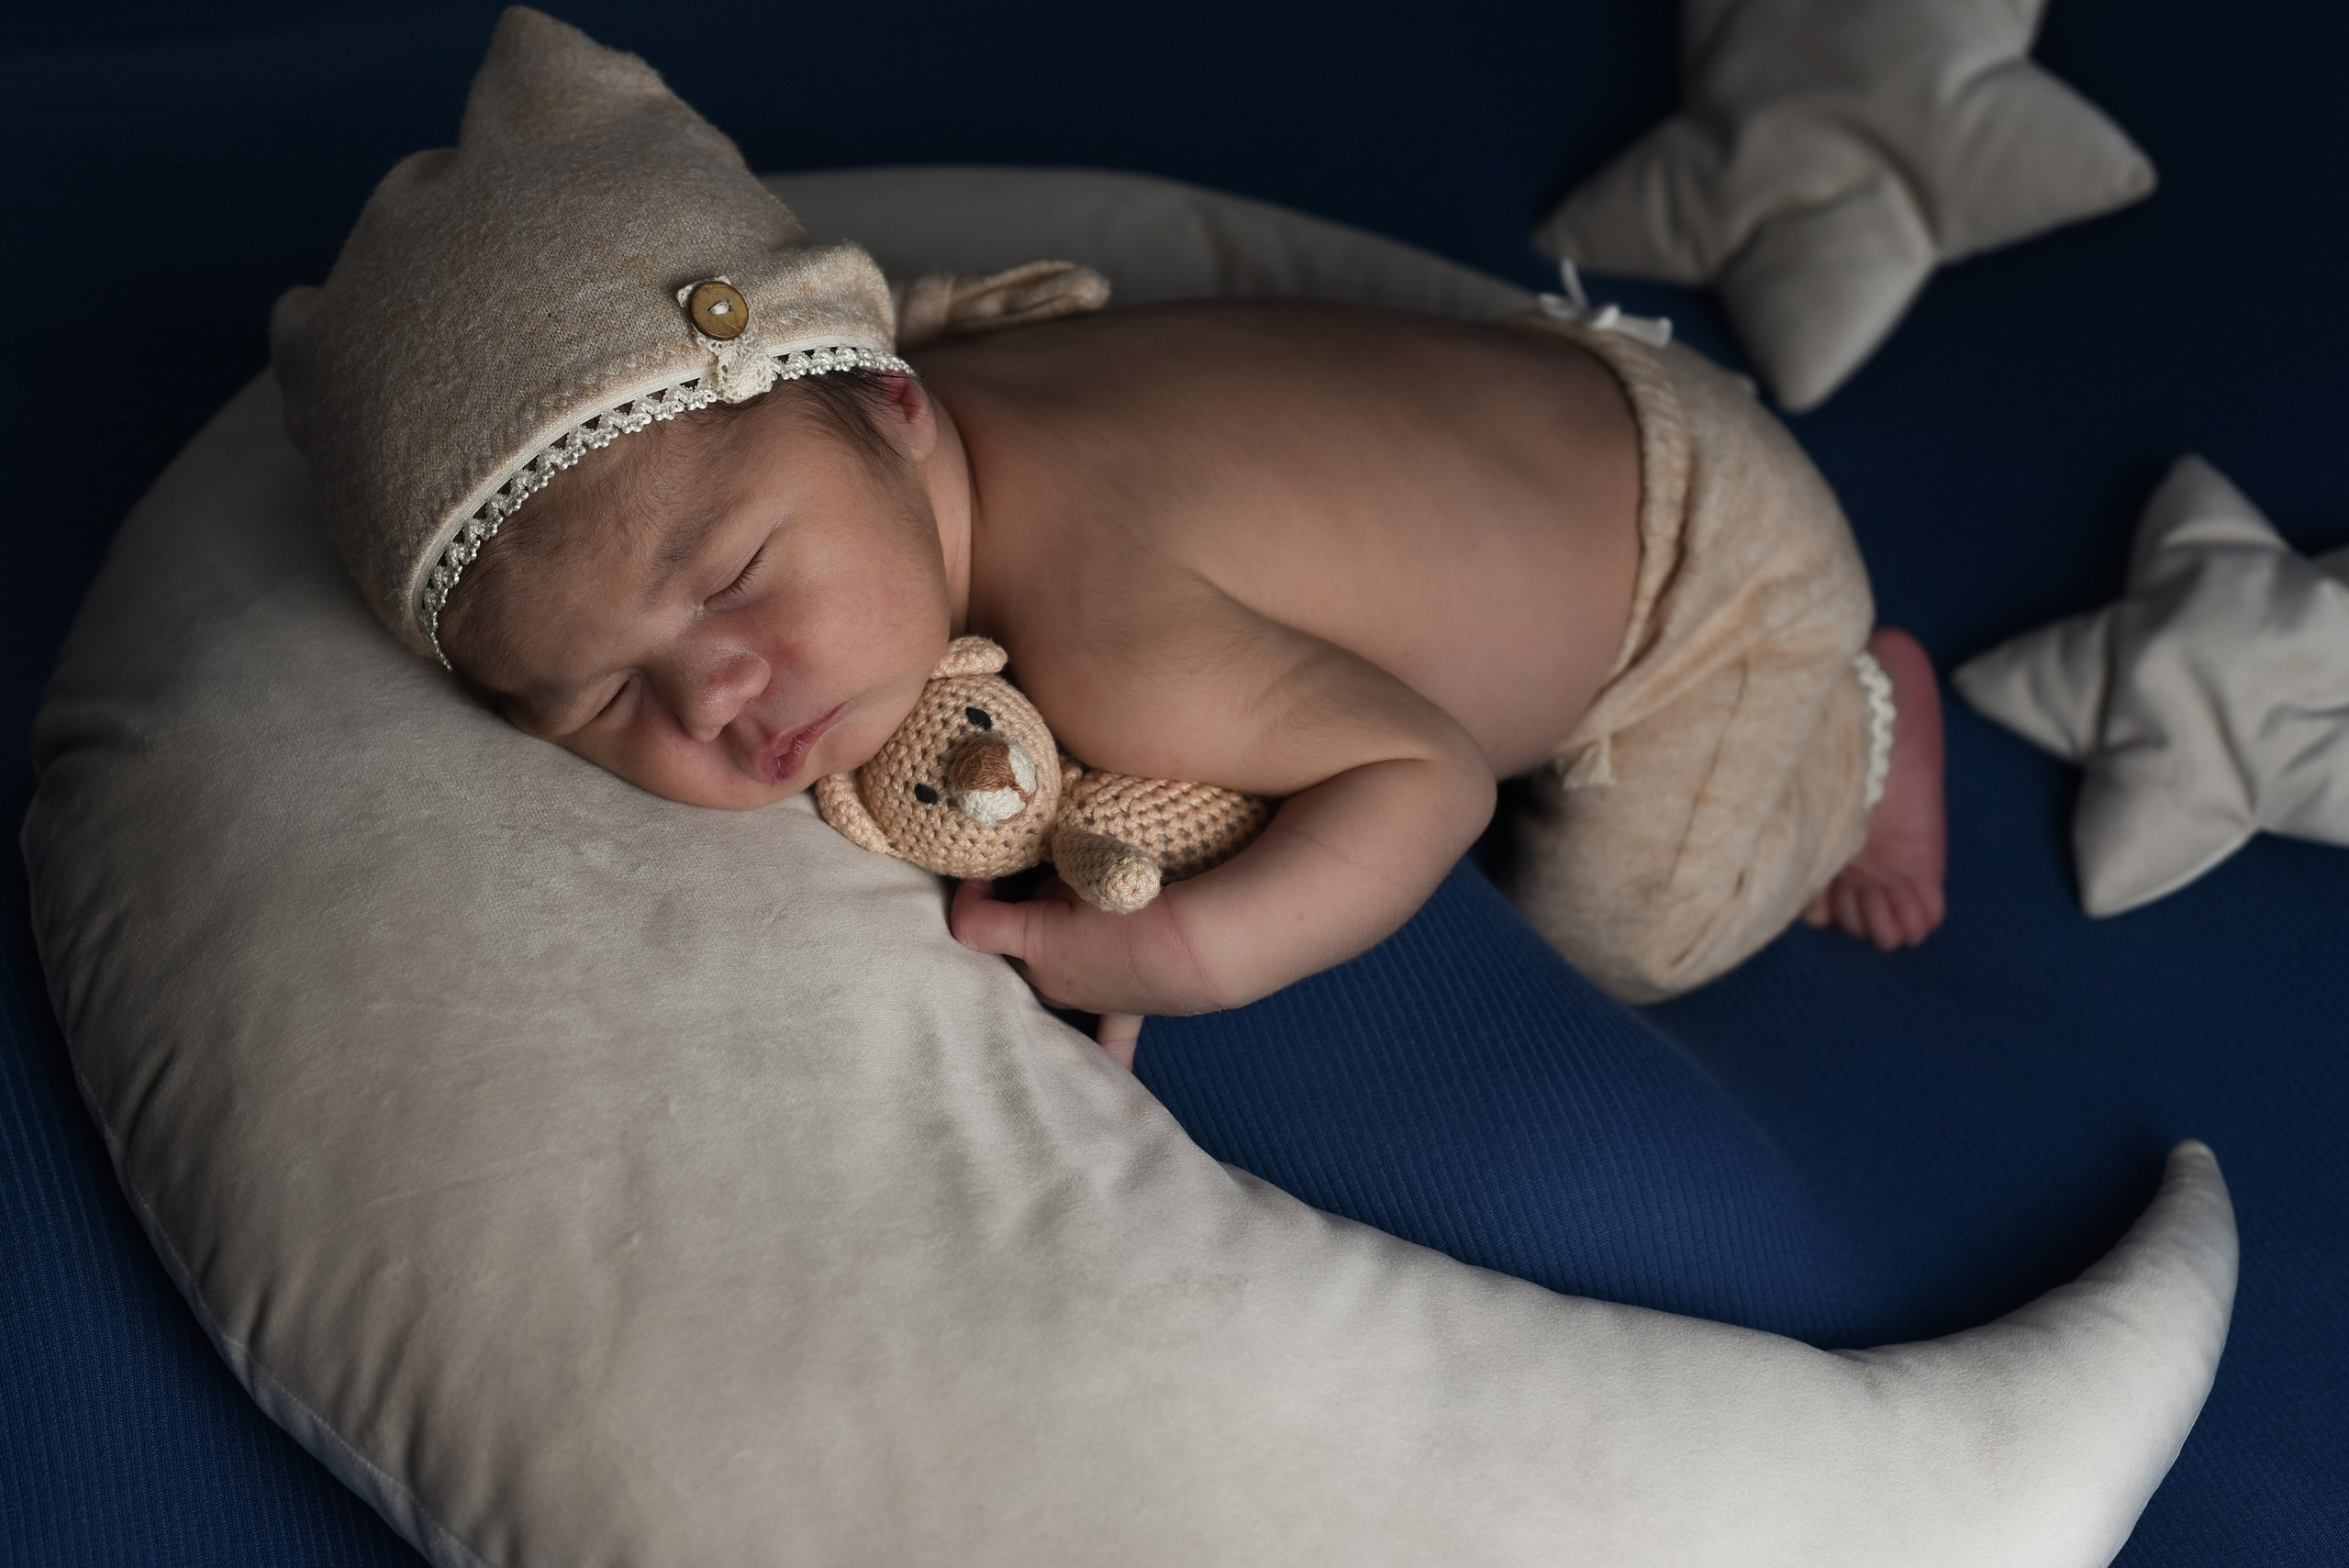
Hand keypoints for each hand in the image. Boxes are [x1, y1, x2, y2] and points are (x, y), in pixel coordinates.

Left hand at [950, 877, 1225, 1023]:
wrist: (1197, 944)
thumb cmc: (1136, 899)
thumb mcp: (1080, 872)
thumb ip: (1047, 881)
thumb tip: (1041, 888)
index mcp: (1032, 945)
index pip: (971, 923)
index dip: (971, 893)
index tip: (983, 872)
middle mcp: (1046, 982)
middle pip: (1012, 949)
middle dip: (1018, 917)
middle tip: (1049, 883)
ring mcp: (1084, 1002)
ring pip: (1049, 978)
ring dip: (1053, 954)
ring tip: (1078, 922)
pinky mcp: (1123, 1011)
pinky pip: (1109, 1039)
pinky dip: (1106, 1050)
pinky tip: (1109, 1075)